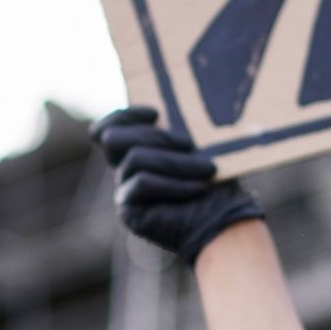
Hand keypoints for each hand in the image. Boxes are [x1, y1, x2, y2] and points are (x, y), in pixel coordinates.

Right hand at [90, 107, 264, 264]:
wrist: (224, 220)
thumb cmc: (214, 181)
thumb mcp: (194, 146)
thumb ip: (172, 128)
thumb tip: (162, 109)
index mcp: (136, 151)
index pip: (106, 129)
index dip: (124, 116)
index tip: (156, 113)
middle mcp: (124, 171)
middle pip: (113, 139)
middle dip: (155, 135)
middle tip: (190, 144)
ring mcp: (124, 191)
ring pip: (134, 158)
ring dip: (176, 162)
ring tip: (208, 170)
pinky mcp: (129, 211)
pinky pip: (142, 183)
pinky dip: (175, 184)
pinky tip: (199, 189)